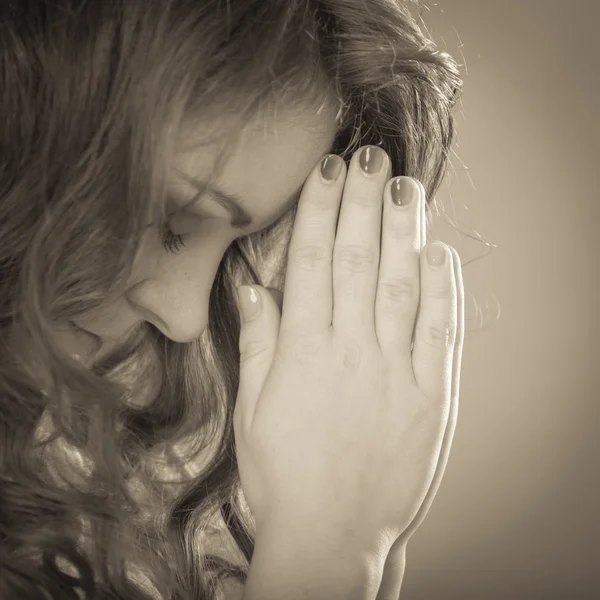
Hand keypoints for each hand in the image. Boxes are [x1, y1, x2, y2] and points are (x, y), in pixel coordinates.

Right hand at [234, 145, 464, 555]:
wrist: (332, 535)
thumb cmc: (283, 474)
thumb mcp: (253, 410)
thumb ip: (258, 343)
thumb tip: (253, 287)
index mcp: (302, 352)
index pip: (312, 263)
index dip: (319, 211)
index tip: (326, 171)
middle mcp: (350, 352)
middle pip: (357, 261)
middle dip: (361, 202)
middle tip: (369, 154)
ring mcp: (396, 373)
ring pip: (401, 286)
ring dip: (403, 230)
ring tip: (404, 185)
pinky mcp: (433, 398)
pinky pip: (441, 332)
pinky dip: (443, 288)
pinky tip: (439, 249)